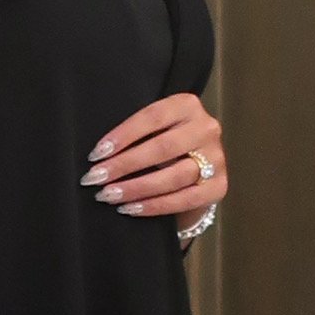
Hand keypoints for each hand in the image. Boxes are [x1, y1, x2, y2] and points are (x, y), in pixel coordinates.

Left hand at [85, 92, 226, 220]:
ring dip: (136, 188)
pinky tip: (131, 208)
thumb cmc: (165, 144)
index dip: (123, 136)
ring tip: (109, 195)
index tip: (96, 154)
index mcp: (187, 105)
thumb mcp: (154, 129)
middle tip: (96, 178)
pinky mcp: (219, 186)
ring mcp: (217, 158)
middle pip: (162, 148)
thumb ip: (136, 134)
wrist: (197, 169)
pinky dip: (154, 206)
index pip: (152, 117)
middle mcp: (206, 128)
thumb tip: (100, 156)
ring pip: (173, 176)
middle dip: (124, 165)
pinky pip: (184, 199)